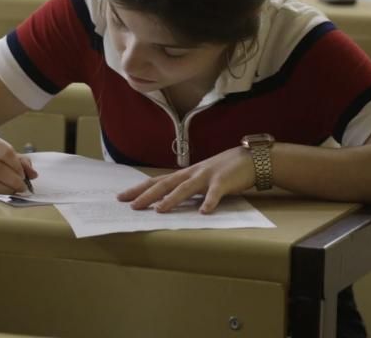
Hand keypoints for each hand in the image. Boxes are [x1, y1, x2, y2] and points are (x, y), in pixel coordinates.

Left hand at [117, 147, 254, 213]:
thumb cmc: (222, 171)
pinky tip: (204, 212)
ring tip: (159, 210)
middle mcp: (192, 174)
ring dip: (172, 199)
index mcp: (185, 174)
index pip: (157, 182)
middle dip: (147, 195)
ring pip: (186, 188)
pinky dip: (209, 201)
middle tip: (131, 206)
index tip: (122, 197)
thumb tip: (166, 202)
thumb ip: (186, 188)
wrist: (249, 159)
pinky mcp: (223, 182)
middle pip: (166, 184)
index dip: (140, 189)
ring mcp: (207, 176)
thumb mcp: (200, 179)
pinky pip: (215, 193)